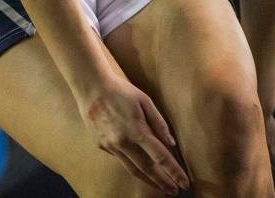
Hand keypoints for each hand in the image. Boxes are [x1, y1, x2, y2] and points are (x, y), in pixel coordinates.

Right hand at [79, 76, 188, 194]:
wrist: (91, 88)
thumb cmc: (122, 91)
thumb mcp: (145, 101)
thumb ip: (159, 123)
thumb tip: (171, 143)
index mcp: (137, 131)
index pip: (160, 157)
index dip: (173, 171)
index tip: (183, 182)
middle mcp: (123, 143)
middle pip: (146, 169)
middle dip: (162, 182)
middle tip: (174, 191)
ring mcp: (110, 146)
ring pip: (132, 169)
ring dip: (148, 179)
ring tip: (161, 186)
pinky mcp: (101, 146)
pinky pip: (121, 158)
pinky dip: (133, 164)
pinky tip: (141, 167)